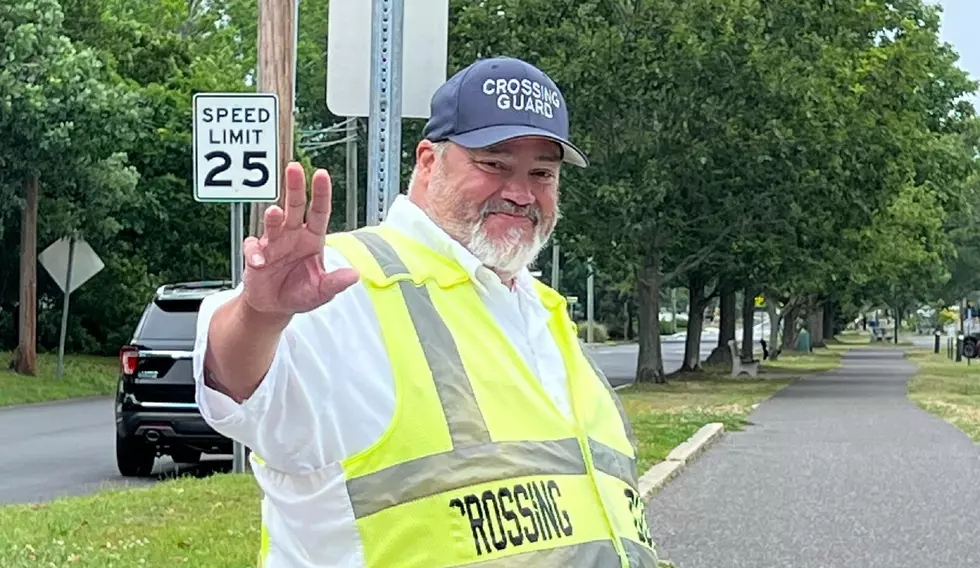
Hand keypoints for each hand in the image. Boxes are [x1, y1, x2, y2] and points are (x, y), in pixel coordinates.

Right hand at [240, 162, 358, 316]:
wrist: (275, 306)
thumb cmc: (300, 293)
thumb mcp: (322, 291)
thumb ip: (335, 283)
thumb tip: (354, 275)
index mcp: (312, 238)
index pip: (319, 211)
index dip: (321, 193)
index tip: (321, 174)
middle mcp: (293, 235)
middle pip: (295, 206)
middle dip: (295, 187)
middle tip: (294, 168)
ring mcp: (274, 243)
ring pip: (273, 221)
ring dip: (273, 217)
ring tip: (274, 212)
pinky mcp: (256, 255)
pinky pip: (254, 248)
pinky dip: (255, 253)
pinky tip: (260, 262)